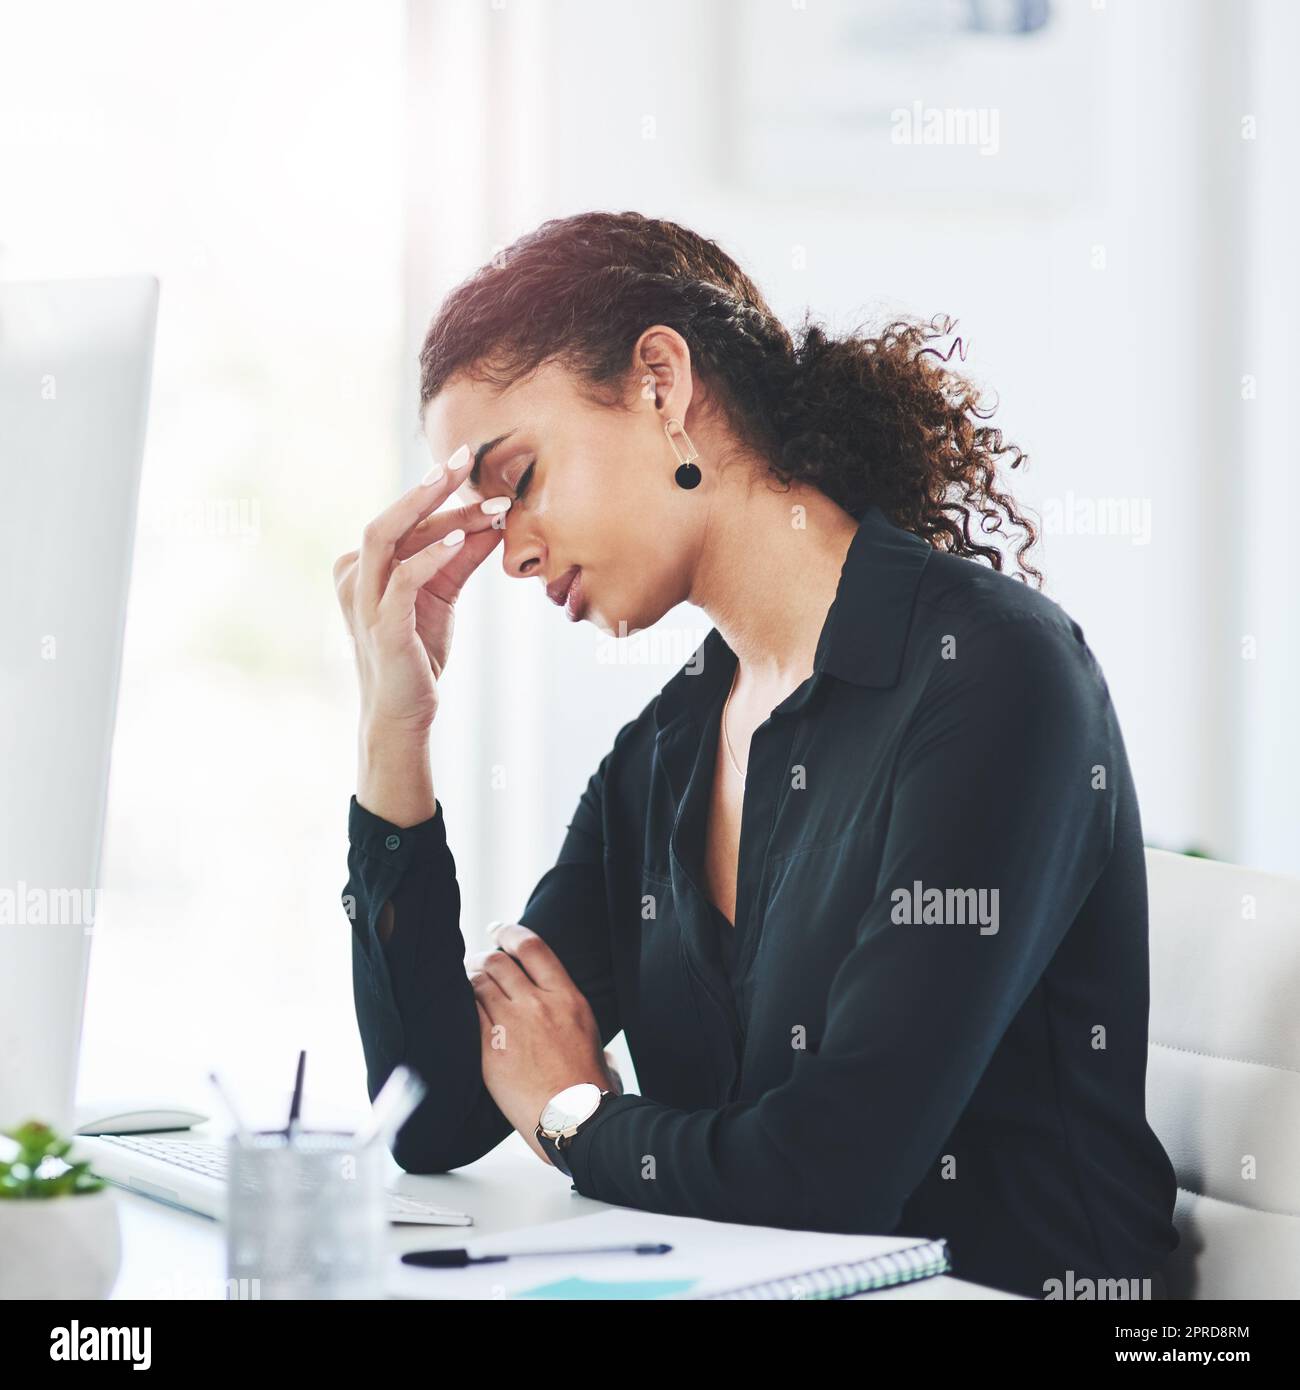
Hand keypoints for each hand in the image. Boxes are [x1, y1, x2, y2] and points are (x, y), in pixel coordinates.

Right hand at [332, 443, 510, 734]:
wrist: (405, 711)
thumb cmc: (418, 651)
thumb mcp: (444, 594)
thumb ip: (463, 557)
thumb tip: (496, 518)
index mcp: (363, 566)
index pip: (403, 521)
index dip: (439, 494)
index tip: (473, 465)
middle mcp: (353, 577)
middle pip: (388, 519)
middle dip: (427, 487)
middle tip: (465, 459)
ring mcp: (362, 601)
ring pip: (386, 540)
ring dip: (430, 513)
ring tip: (470, 494)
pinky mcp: (382, 626)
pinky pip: (403, 580)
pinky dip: (432, 556)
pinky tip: (463, 540)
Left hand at [467, 923, 617, 1165]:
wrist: (576, 1121)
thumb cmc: (591, 1090)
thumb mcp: (597, 1046)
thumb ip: (587, 1035)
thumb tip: (599, 1052)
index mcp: (567, 998)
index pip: (532, 947)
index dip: (509, 932)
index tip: (497, 930)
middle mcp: (538, 1004)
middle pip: (498, 962)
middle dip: (482, 957)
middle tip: (475, 962)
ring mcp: (512, 1026)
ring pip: (478, 984)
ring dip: (467, 979)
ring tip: (462, 983)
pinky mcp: (489, 1050)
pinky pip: (467, 1015)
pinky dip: (459, 1006)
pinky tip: (455, 1009)